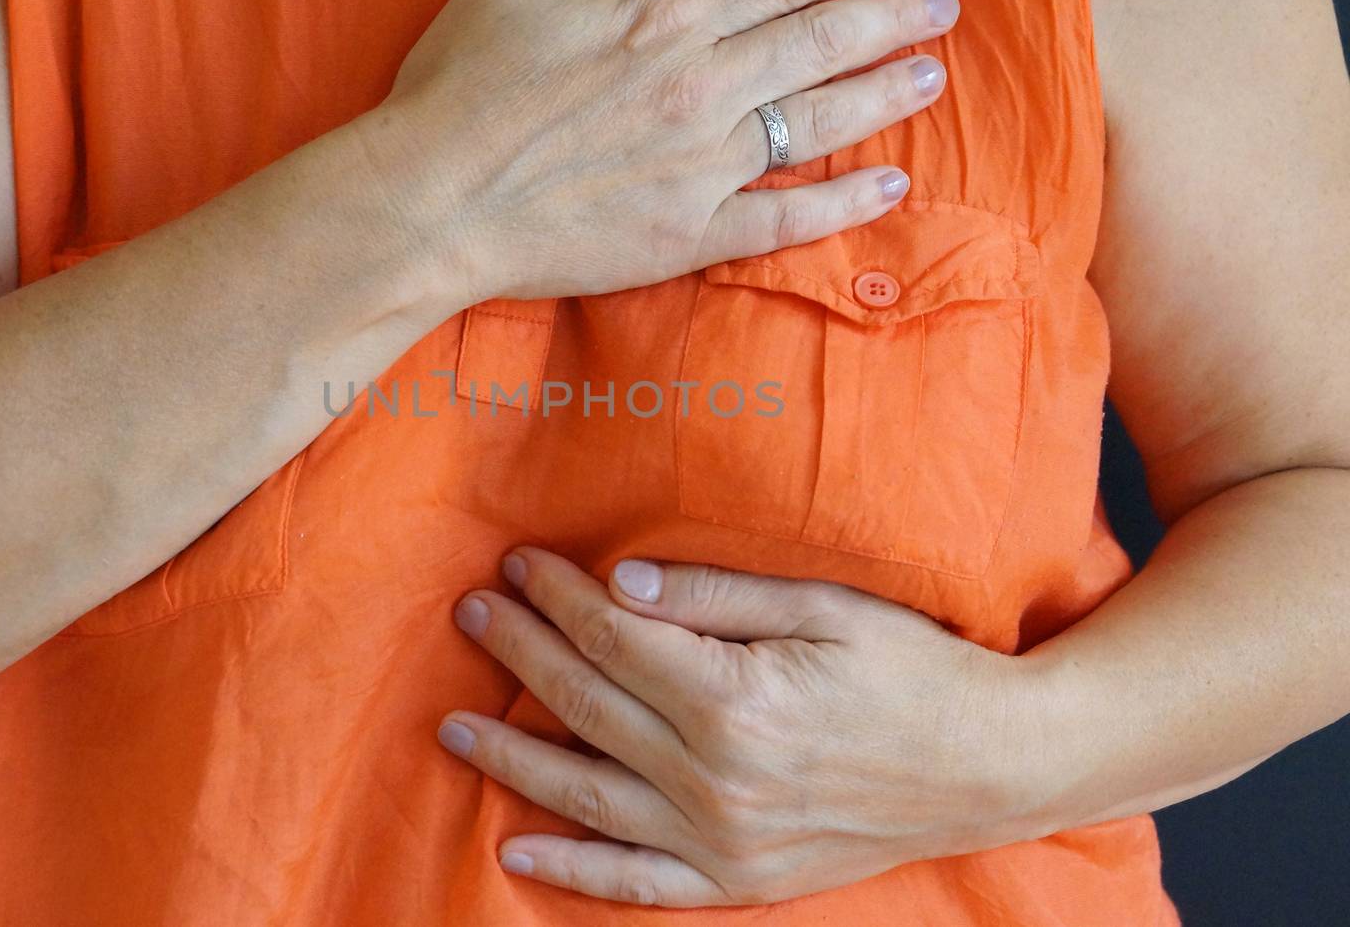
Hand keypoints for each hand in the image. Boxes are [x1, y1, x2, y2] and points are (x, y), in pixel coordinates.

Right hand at [362, 0, 957, 303]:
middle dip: (889, 17)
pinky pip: (785, 220)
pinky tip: (890, 183)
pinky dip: (843, 203)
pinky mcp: (688, 236)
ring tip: (931, 75)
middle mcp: (698, 87)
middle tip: (940, 6)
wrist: (430, 203)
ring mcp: (701, 167)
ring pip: (818, 123)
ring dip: (883, 94)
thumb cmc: (458, 88)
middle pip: (818, 42)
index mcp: (660, 19)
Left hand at [439, 548, 1054, 907]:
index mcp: (737, 698)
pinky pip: (636, 883)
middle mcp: (718, 778)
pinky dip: (573, 869)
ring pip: (589, 794)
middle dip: (520, 652)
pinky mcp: (741, 881)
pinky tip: (516, 847)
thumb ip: (716, 598)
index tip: (519, 565)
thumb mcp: (826, 607)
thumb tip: (619, 584)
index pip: (614, 639)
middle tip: (472, 612)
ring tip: (454, 723)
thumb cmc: (915, 670)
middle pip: (587, 705)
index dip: (557, 599)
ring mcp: (725, 840)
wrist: (994, 764)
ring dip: (514, 755)